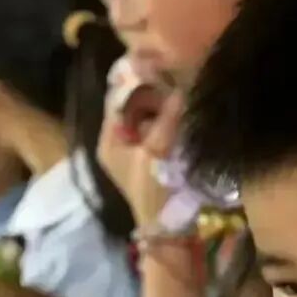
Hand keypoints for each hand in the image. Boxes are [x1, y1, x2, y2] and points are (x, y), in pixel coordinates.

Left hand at [97, 87, 183, 228]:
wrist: (169, 229)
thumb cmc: (153, 191)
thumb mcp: (157, 151)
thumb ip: (167, 118)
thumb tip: (181, 88)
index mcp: (109, 139)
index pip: (118, 97)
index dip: (137, 81)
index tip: (160, 67)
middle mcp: (119, 141)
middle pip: (135, 104)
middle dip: (155, 93)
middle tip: (176, 81)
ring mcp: (137, 149)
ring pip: (151, 115)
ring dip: (167, 106)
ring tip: (184, 94)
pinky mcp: (154, 156)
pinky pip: (162, 128)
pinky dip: (172, 120)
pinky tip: (186, 113)